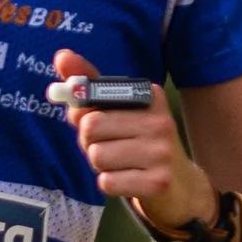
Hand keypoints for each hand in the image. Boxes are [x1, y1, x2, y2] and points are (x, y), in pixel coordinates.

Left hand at [47, 49, 217, 229]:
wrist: (180, 186)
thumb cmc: (138, 143)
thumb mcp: (119, 111)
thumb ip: (90, 85)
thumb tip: (61, 56)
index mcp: (149, 97)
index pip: (94, 96)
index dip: (83, 113)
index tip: (90, 120)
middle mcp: (159, 121)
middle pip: (90, 128)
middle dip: (89, 142)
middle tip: (108, 146)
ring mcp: (161, 152)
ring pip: (96, 156)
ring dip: (100, 165)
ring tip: (121, 163)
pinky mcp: (157, 182)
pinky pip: (107, 182)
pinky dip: (109, 183)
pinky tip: (128, 180)